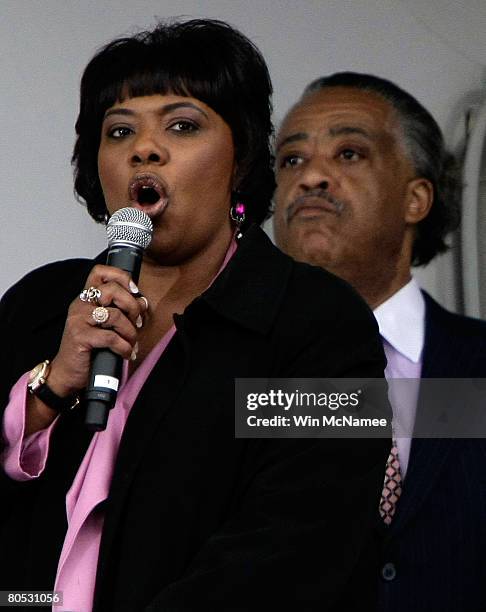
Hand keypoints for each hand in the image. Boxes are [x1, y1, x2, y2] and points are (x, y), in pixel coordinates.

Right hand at [47, 264, 147, 397]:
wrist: (68, 372)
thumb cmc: (89, 348)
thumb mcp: (106, 326)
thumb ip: (123, 311)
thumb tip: (143, 301)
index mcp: (86, 298)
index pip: (100, 272)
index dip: (121, 276)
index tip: (135, 290)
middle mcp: (80, 305)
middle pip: (112, 290)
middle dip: (132, 306)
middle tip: (137, 322)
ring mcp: (78, 320)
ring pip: (115, 315)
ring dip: (130, 331)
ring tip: (131, 342)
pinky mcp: (80, 337)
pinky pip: (111, 337)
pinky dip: (124, 347)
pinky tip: (126, 353)